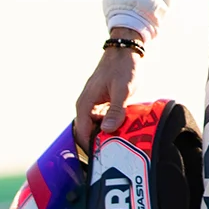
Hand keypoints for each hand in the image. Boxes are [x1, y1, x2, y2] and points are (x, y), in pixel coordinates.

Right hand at [74, 29, 141, 145]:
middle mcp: (85, 105)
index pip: (83, 134)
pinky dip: (110, 125)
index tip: (104, 158)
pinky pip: (102, 119)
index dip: (92, 148)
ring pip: (95, 126)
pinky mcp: (100, 101)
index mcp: (85, 103)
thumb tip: (107, 130)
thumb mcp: (123, 90)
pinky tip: (123, 128)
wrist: (125, 49)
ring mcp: (92, 103)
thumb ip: (116, 110)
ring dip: (106, 134)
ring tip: (120, 143)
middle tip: (115, 153)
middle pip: (88, 132)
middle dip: (99, 143)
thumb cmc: (123, 67)